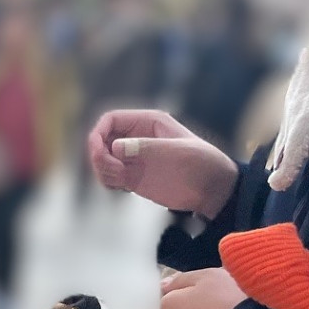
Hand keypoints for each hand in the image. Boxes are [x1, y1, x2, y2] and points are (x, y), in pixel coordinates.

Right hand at [89, 109, 239, 219]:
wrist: (211, 188)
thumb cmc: (198, 164)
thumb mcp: (174, 153)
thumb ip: (144, 148)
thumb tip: (115, 147)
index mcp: (147, 122)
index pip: (110, 120)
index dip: (98, 134)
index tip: (97, 153)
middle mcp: (136, 137)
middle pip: (101, 140)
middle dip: (100, 156)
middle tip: (116, 171)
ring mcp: (133, 157)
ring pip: (102, 160)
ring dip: (104, 171)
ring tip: (123, 181)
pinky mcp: (132, 176)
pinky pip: (109, 175)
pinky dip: (108, 181)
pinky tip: (123, 187)